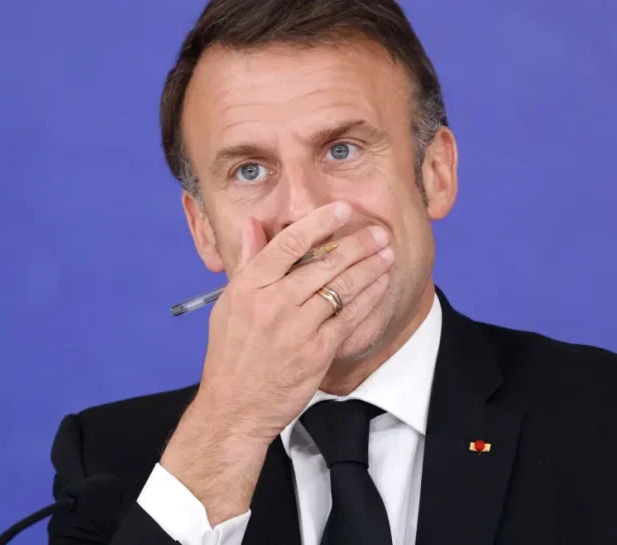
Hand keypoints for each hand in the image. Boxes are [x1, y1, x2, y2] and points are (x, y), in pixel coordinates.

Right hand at [160, 201, 393, 523]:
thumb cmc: (231, 354)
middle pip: (324, 263)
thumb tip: (253, 224)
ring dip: (370, 267)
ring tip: (387, 253)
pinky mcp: (317, 351)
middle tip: (378, 232)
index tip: (342, 208)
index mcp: (249, 286)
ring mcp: (297, 328)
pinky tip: (381, 285)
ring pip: (341, 287)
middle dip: (357, 244)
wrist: (235, 407)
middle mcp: (273, 303)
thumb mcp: (230, 303)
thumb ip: (248, 261)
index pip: (288, 242)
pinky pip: (350, 317)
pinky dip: (368, 298)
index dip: (319, 222)